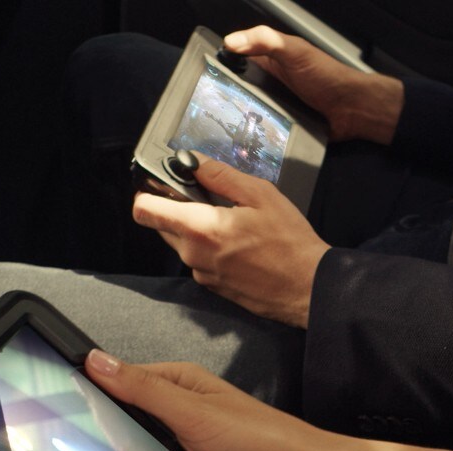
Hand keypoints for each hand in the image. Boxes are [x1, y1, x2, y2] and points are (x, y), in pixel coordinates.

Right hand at [84, 350, 356, 450]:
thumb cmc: (261, 441)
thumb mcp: (194, 413)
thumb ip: (144, 389)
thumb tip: (95, 359)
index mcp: (181, 383)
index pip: (121, 379)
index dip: (93, 392)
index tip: (63, 409)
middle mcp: (182, 410)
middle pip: (127, 420)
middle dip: (111, 438)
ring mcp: (189, 444)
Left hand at [133, 158, 327, 327]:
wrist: (307, 288)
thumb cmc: (289, 242)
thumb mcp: (260, 195)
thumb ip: (220, 175)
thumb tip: (192, 161)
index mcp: (200, 228)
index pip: (145, 211)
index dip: (147, 193)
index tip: (160, 184)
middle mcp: (192, 254)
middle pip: (163, 225)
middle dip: (177, 209)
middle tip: (209, 199)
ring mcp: (201, 274)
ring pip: (182, 243)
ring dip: (197, 230)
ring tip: (232, 223)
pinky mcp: (212, 287)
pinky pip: (199, 260)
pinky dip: (210, 249)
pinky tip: (239, 244)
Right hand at [222, 26, 403, 143]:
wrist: (353, 109)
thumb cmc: (326, 76)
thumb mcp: (294, 51)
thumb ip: (265, 41)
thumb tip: (230, 41)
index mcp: (268, 61)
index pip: (235, 61)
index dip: (219, 66)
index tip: (202, 77)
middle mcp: (268, 84)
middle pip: (236, 91)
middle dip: (223, 99)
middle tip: (207, 109)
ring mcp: (274, 107)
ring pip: (246, 113)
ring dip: (237, 120)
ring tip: (220, 128)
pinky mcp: (281, 128)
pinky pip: (261, 132)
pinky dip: (253, 135)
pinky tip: (243, 140)